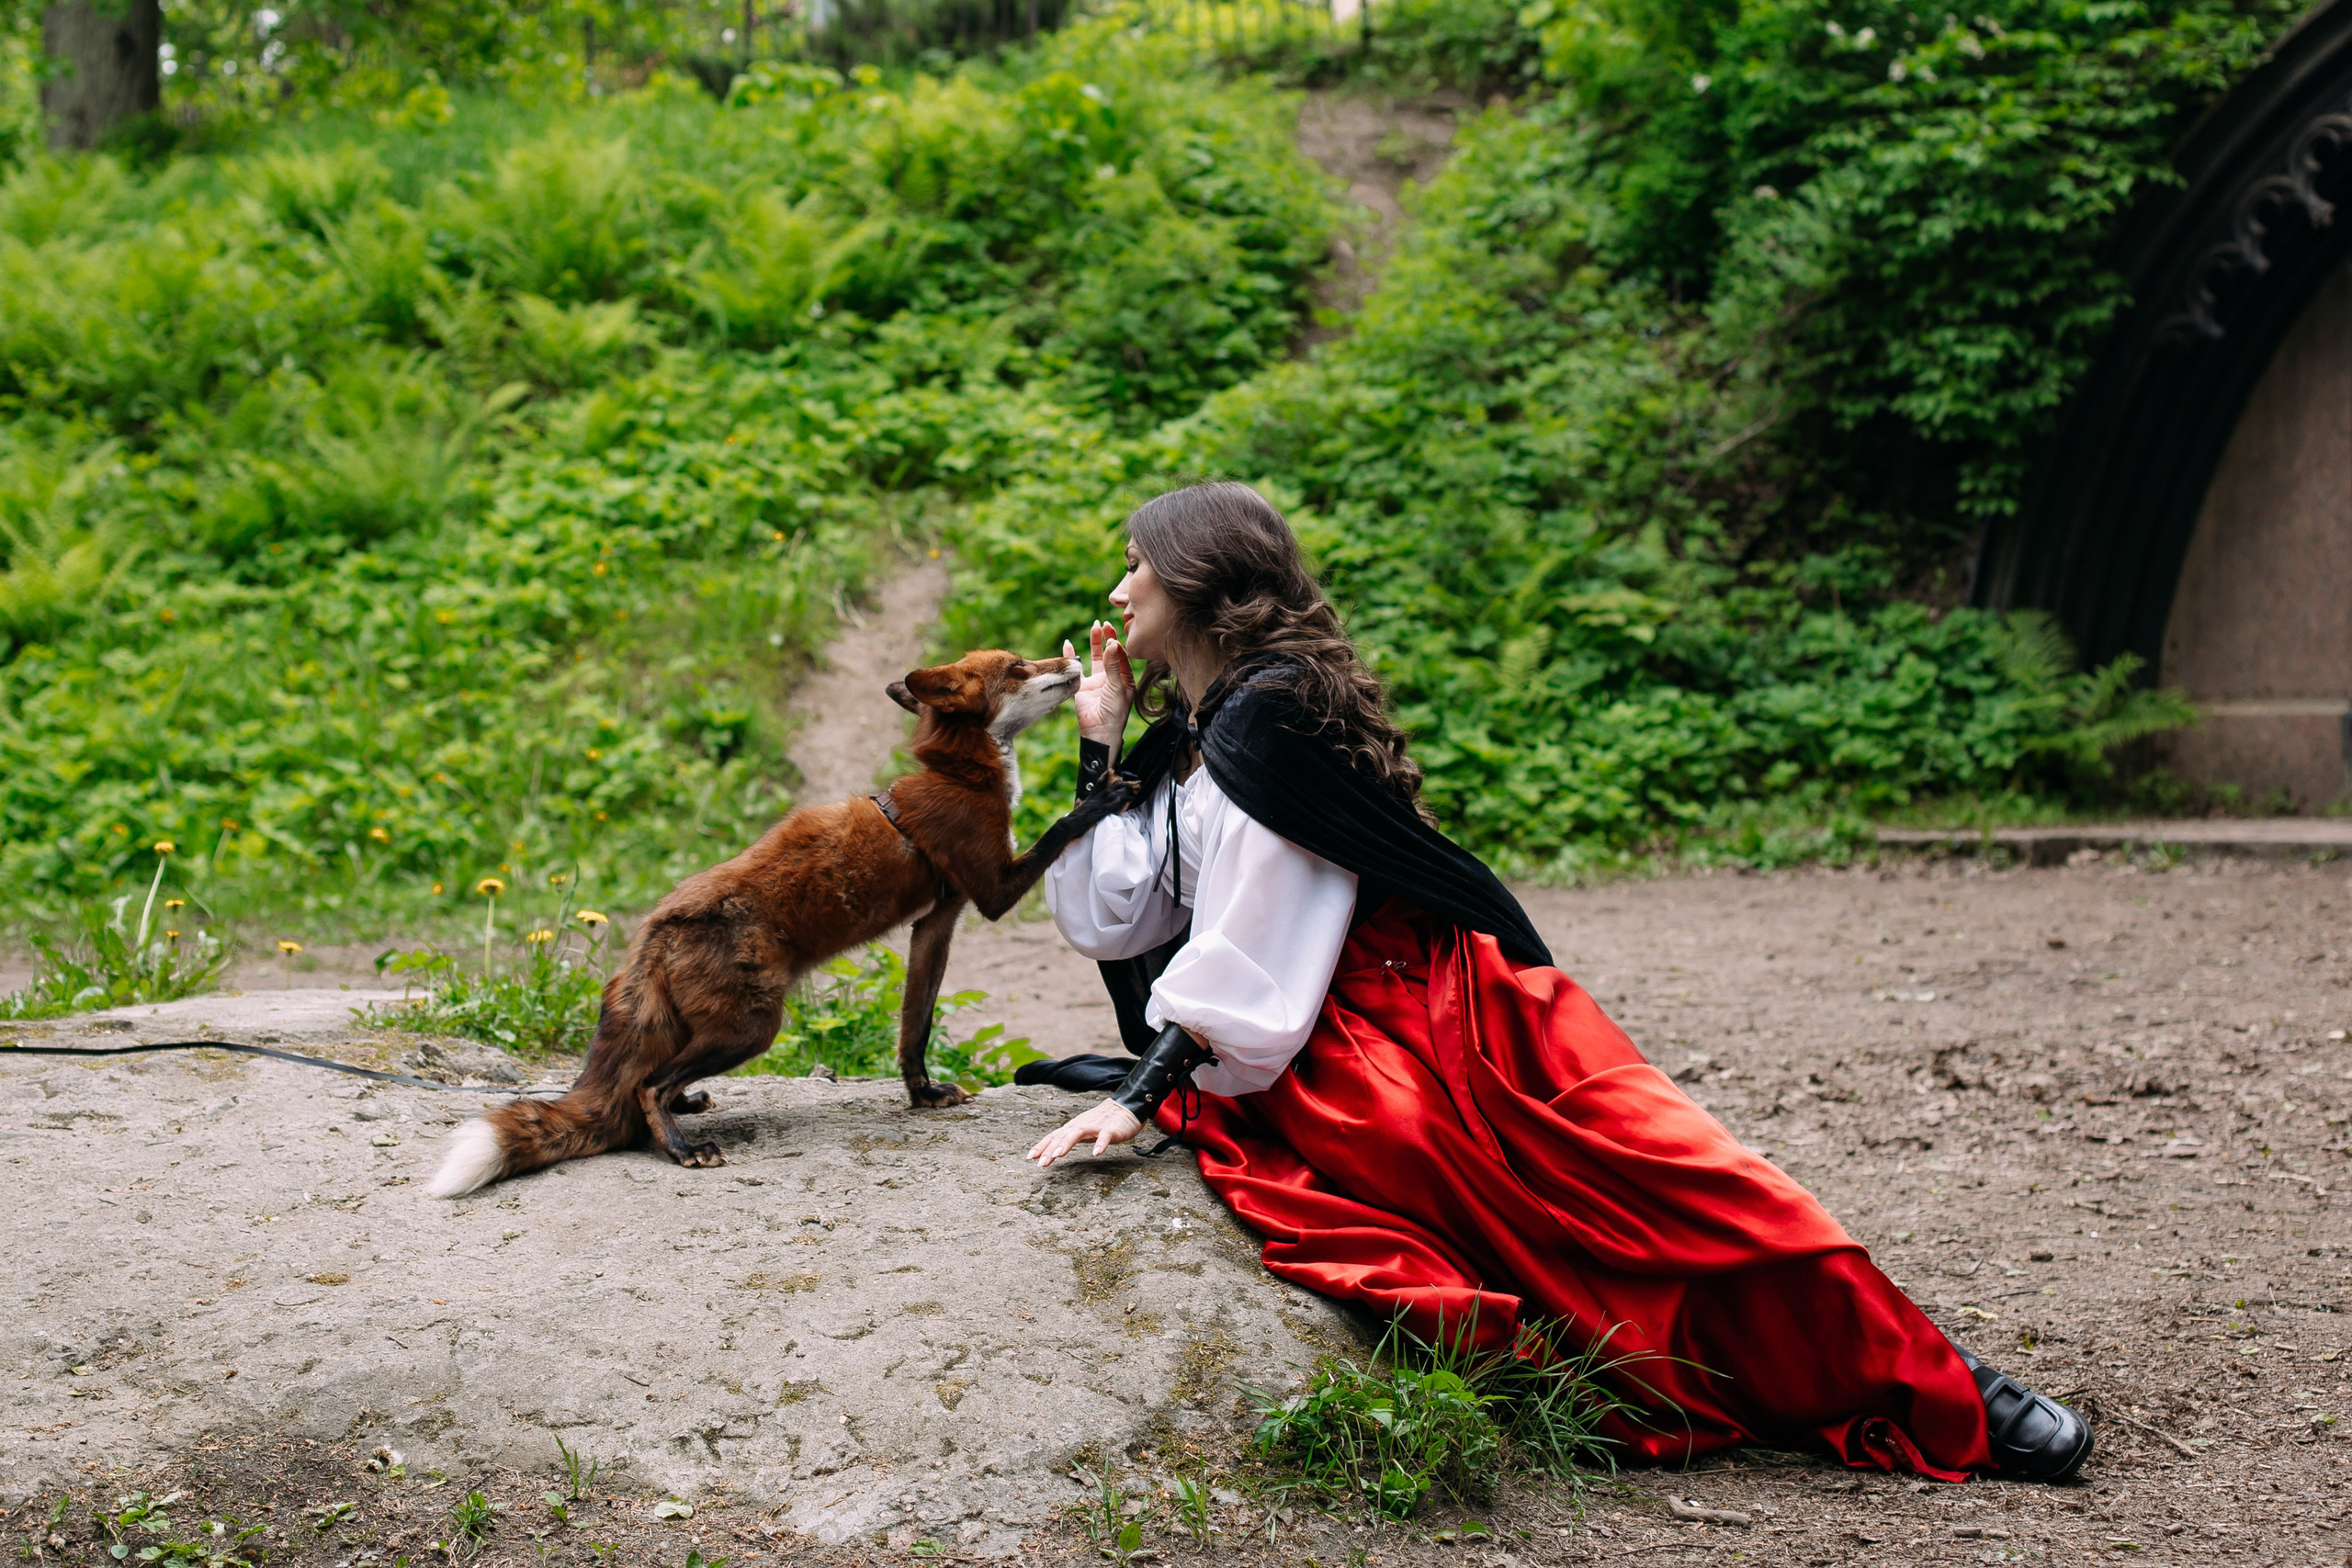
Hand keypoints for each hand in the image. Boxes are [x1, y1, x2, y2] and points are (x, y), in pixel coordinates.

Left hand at [1026, 1098, 1142, 1166]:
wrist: (1125, 1108)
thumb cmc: (1100, 1123)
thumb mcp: (1080, 1131)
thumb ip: (1066, 1140)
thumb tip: (1049, 1151)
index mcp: (1072, 1128)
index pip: (1053, 1136)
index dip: (1041, 1146)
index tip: (1030, 1157)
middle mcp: (1080, 1126)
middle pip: (1062, 1136)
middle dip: (1050, 1149)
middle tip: (1041, 1163)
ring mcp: (1095, 1127)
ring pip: (1078, 1133)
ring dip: (1067, 1143)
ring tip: (1058, 1155)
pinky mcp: (1110, 1129)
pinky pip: (1104, 1137)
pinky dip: (1100, 1144)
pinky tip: (1096, 1154)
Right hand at [1067, 621, 1134, 747]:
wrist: (1099, 731)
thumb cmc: (1115, 712)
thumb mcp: (1117, 687)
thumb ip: (1113, 666)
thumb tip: (1112, 644)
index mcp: (1125, 678)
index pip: (1122, 656)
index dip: (1116, 644)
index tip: (1112, 634)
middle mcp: (1111, 678)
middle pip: (1109, 653)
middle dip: (1107, 638)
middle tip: (1103, 624)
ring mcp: (1096, 681)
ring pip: (1095, 657)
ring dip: (1094, 642)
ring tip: (1094, 627)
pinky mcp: (1082, 686)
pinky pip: (1077, 668)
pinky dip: (1072, 656)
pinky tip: (1068, 644)